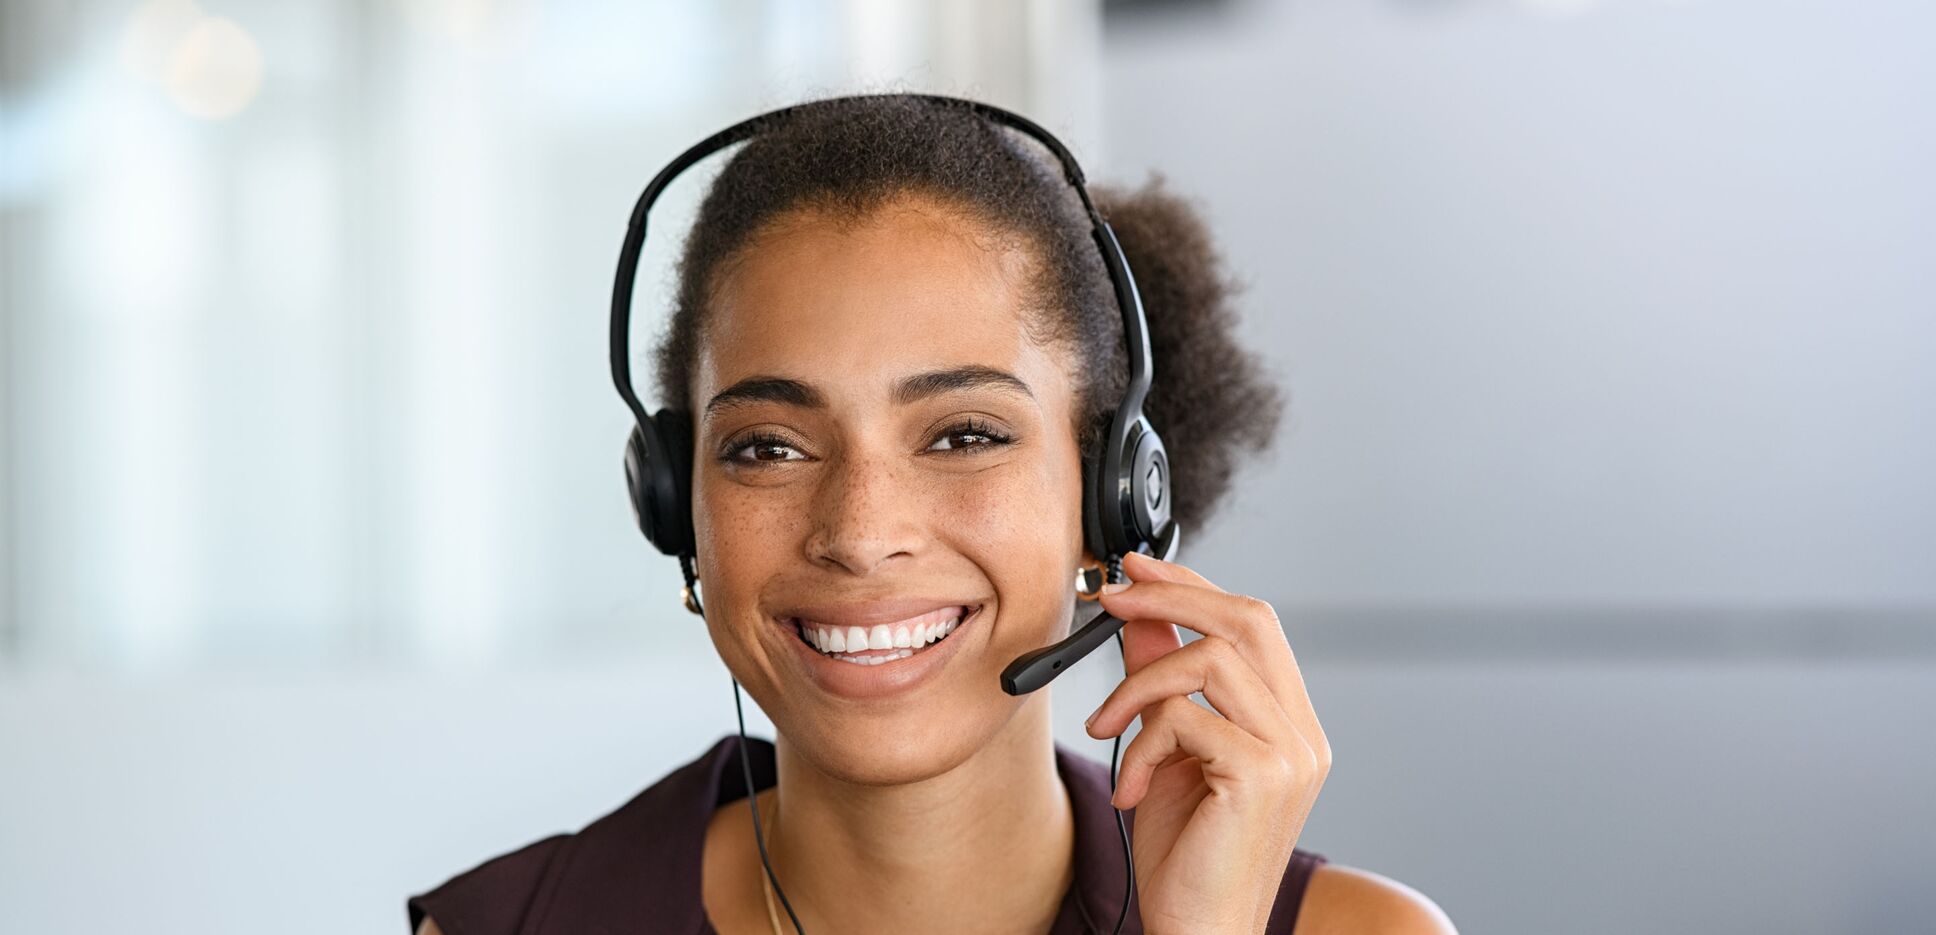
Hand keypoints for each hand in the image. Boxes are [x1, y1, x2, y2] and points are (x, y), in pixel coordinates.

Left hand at [1083, 551, 1330, 934]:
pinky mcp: (1263, 775)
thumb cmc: (1185, 858)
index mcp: (1289, 724)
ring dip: (1138, 686)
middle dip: (1171, 595)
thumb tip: (1141, 615)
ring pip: (1210, 659)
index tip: (1137, 571)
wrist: (1199, 932)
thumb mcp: (1164, 752)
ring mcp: (1292, 753)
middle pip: (1248, 618)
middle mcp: (1303, 734)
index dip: (1194, 586)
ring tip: (1105, 729)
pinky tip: (1131, 788)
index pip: (1253, 623)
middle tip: (1109, 598)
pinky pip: (1186, 716)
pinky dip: (1142, 741)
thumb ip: (1162, 683)